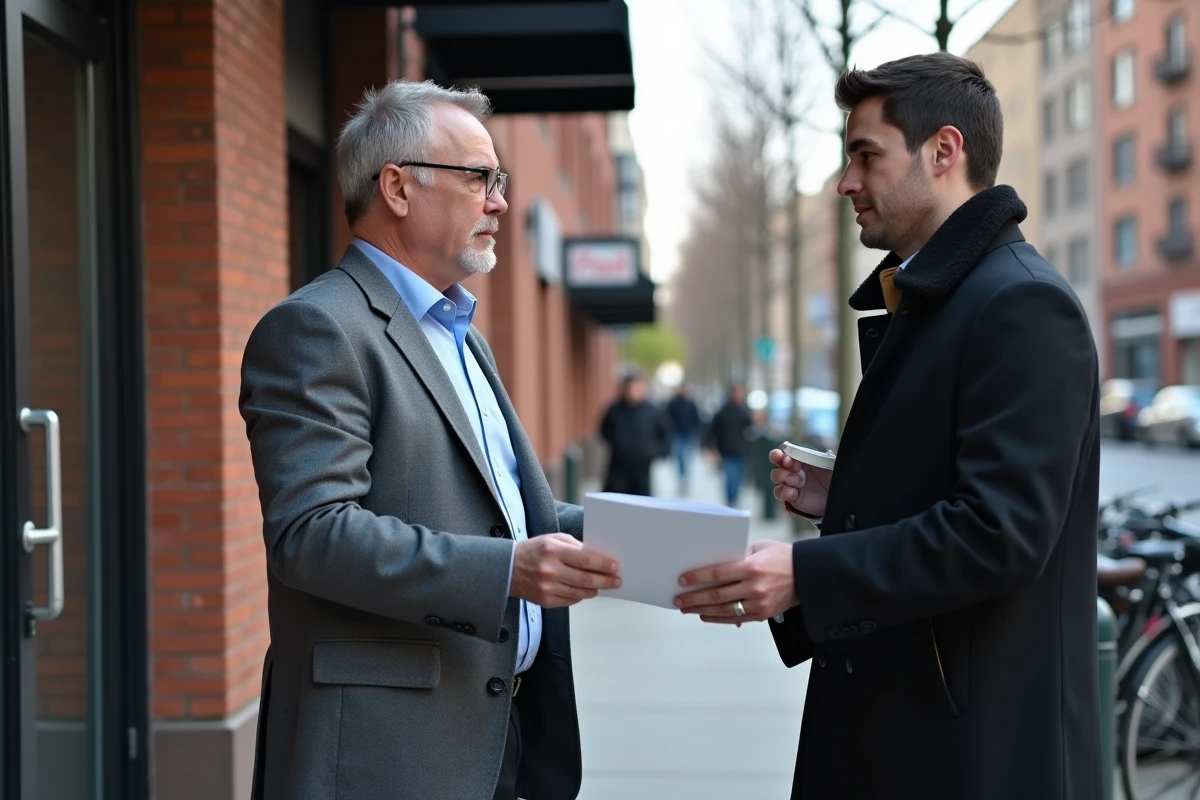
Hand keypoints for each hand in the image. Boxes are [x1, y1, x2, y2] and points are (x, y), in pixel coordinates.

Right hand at [510, 534, 620, 607]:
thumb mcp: (553, 539)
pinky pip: (571, 600)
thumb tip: (597, 557)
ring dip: (595, 589)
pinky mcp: (546, 601)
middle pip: (586, 578)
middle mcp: (550, 570)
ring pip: (581, 592)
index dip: (603, 564)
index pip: (585, 559)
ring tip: (602, 585)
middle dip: (605, 580)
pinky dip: (581, 595)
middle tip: (616, 580)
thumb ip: (575, 546)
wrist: (507, 569)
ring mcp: (547, 588)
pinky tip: (585, 589)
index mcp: (553, 550)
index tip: (615, 566)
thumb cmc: (533, 551)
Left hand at [673, 540, 797, 623]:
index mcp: (752, 567)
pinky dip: (718, 618)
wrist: (807, 575)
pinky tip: (704, 615)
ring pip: (723, 610)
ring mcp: (759, 603)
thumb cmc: (781, 556)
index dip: (697, 577)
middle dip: (694, 597)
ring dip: (701, 609)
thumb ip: (737, 556)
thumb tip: (712, 566)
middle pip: (717, 595)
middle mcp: (755, 587)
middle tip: (678, 599)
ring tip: (686, 608)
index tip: (682, 580)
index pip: (718, 573)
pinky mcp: (762, 614)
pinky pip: (735, 619)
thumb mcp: (759, 547)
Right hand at [769, 449, 831, 517]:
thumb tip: (807, 448)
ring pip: (775, 477)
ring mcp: (791, 484)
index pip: (783, 452)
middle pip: (776, 465)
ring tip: (797, 481)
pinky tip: (794, 492)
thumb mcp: (828, 463)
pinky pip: (779, 493)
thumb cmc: (833, 477)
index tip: (786, 457)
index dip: (780, 453)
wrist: (838, 496)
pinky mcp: (792, 497)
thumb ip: (816, 455)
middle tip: (795, 468)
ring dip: (783, 477)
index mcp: (800, 459)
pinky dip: (784, 491)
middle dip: (781, 465)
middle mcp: (793, 470)